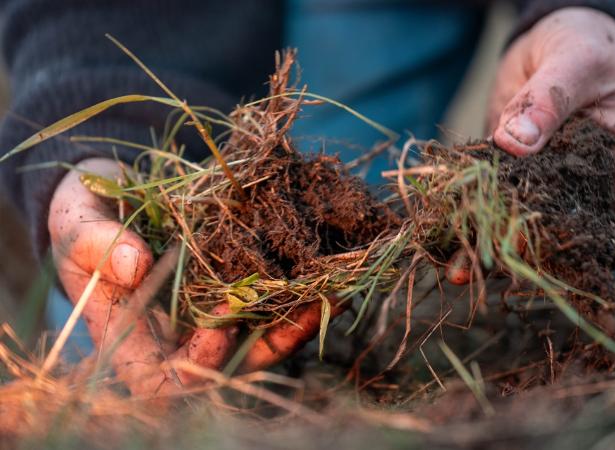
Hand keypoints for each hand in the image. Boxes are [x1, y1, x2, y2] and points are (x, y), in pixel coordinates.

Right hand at [49, 158, 340, 395]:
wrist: (107, 191)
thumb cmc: (81, 216)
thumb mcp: (76, 225)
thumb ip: (96, 244)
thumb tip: (135, 263)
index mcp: (130, 340)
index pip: (164, 380)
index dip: (197, 365)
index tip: (222, 325)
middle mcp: (176, 336)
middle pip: (229, 364)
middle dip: (273, 343)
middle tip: (308, 310)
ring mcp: (208, 313)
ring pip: (260, 336)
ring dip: (299, 319)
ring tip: (335, 291)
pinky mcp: (233, 286)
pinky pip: (270, 300)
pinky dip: (300, 290)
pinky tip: (329, 269)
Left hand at [449, 7, 614, 284]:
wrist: (550, 47)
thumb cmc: (588, 49)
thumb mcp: (578, 62)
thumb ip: (550, 99)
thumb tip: (514, 141)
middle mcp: (594, 190)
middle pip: (593, 244)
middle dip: (574, 281)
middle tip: (552, 306)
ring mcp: (549, 191)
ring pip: (532, 235)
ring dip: (500, 258)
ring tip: (465, 274)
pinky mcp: (508, 183)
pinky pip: (489, 211)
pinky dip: (467, 229)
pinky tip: (445, 250)